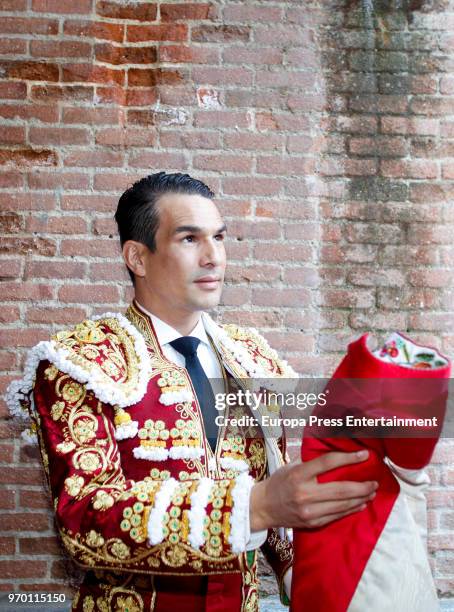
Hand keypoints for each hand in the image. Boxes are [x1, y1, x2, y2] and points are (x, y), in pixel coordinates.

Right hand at [250, 450, 377, 530]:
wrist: (263, 507)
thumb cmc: (279, 482)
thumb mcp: (291, 466)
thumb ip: (311, 461)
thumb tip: (335, 452)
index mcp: (299, 474)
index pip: (328, 463)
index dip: (349, 458)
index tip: (365, 455)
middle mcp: (304, 493)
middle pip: (341, 489)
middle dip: (362, 486)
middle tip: (375, 481)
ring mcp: (309, 510)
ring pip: (342, 505)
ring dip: (360, 498)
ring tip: (371, 492)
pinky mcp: (312, 522)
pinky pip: (337, 516)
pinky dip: (351, 509)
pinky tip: (360, 504)